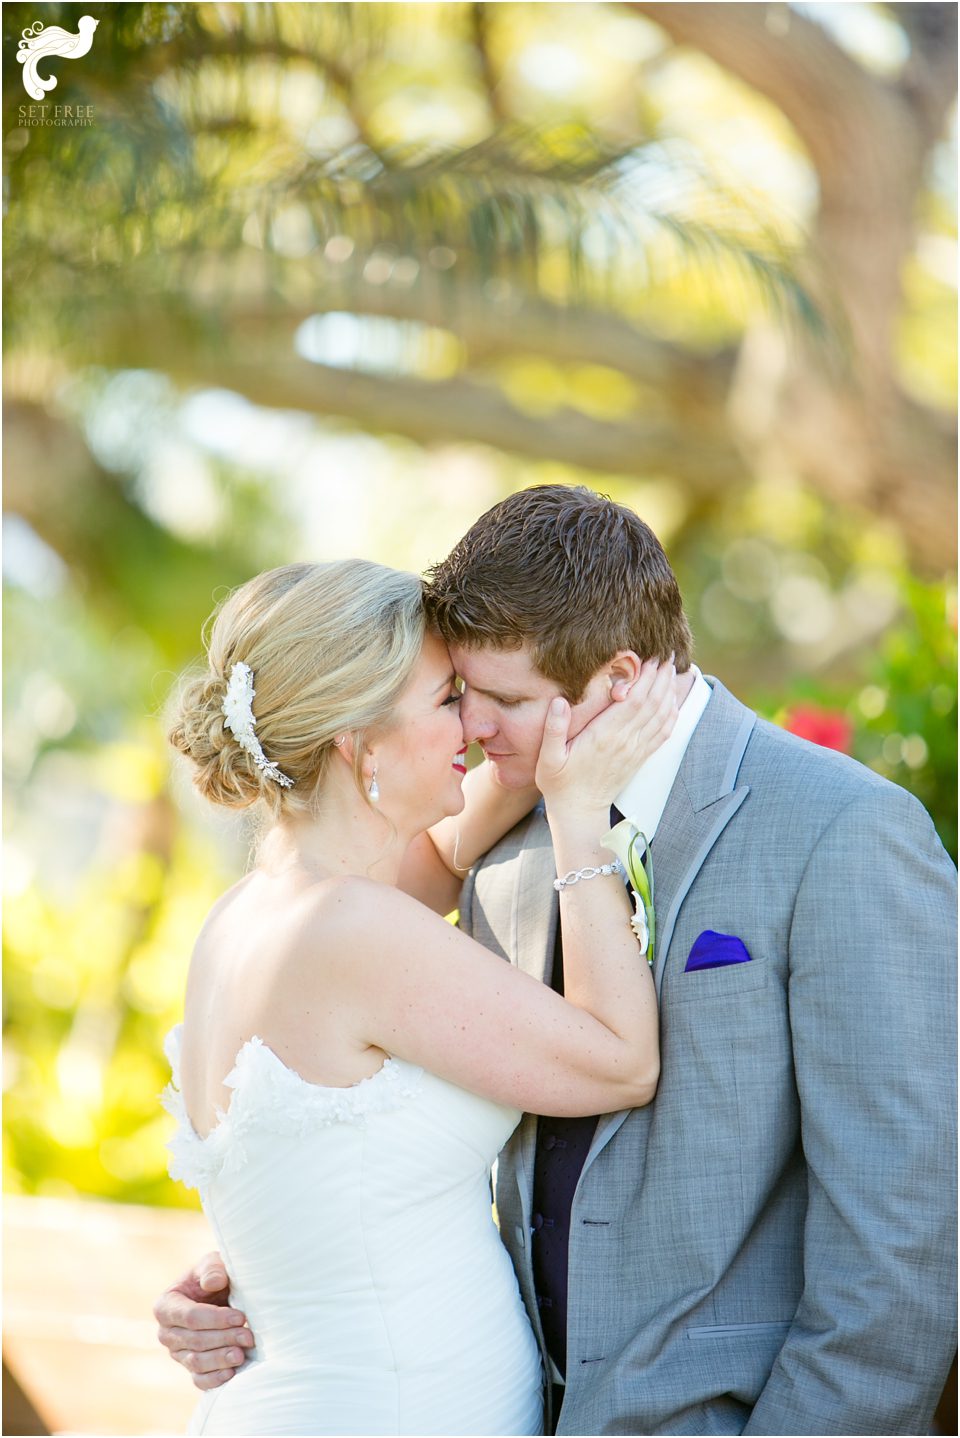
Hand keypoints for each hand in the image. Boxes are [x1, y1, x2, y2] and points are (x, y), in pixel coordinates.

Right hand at [153, 1251, 253, 1390]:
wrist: (221, 1293)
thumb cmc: (215, 1275)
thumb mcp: (213, 1263)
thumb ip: (212, 1269)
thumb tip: (212, 1283)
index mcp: (166, 1305)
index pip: (190, 1317)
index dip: (215, 1319)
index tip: (240, 1317)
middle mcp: (167, 1332)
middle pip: (195, 1341)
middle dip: (223, 1339)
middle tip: (249, 1336)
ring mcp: (177, 1353)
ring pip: (196, 1362)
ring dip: (221, 1359)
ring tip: (242, 1354)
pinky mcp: (190, 1368)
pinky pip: (199, 1380)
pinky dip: (214, 1379)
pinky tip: (232, 1373)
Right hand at [535, 659, 676, 814]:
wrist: (579, 812)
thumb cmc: (560, 783)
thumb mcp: (548, 758)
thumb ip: (553, 728)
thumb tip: (558, 701)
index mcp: (604, 736)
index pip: (634, 701)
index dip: (646, 679)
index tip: (651, 659)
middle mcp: (625, 742)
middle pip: (652, 703)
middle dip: (662, 677)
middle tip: (667, 654)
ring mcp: (635, 750)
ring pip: (661, 716)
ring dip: (669, 692)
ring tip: (671, 670)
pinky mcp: (640, 758)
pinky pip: (663, 733)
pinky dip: (672, 715)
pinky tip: (673, 701)